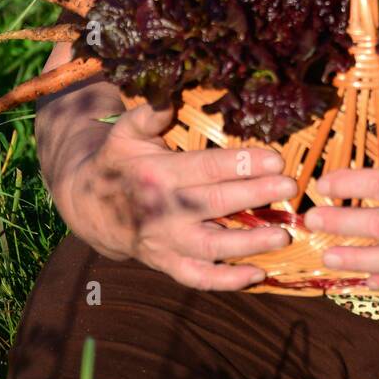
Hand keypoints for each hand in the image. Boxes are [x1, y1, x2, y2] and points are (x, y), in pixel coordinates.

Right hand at [63, 101, 298, 289]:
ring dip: (249, 244)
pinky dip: (227, 281)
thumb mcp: (124, 133)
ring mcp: (164, 242)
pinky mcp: (166, 263)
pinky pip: (197, 278)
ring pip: (211, 248)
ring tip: (284, 235)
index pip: (206, 168)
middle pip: (215, 205)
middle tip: (290, 188)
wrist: (87, 207)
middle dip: (255, 196)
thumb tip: (167, 97)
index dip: (242, 164)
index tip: (276, 159)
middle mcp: (163, 211)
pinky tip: (258, 274)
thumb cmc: (118, 162)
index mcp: (157, 174)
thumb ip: (147, 115)